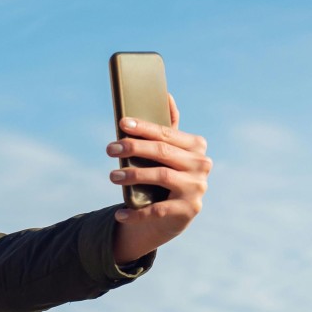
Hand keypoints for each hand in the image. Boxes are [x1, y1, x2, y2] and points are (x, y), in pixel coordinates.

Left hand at [107, 94, 209, 263]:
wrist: (171, 217)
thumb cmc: (165, 175)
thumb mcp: (168, 151)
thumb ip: (168, 127)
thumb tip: (166, 94)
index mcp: (196, 145)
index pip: (166, 133)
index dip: (143, 128)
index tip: (121, 124)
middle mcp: (201, 165)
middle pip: (162, 152)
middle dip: (134, 148)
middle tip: (110, 148)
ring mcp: (197, 188)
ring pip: (161, 176)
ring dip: (133, 174)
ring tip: (112, 175)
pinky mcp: (188, 210)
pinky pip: (158, 210)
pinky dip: (136, 212)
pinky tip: (120, 213)